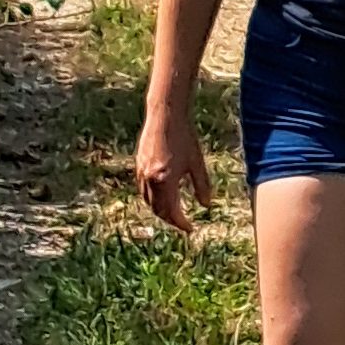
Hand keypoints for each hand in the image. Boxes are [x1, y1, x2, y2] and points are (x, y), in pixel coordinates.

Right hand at [136, 103, 213, 232]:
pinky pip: (143, 189)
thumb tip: (206, 205)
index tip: (190, 229)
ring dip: (160, 210)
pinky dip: (153, 198)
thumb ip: (202, 186)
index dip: (180, 223)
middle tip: (182, 223)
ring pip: (148, 201)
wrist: (165, 115)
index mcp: (165, 181)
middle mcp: (150, 179)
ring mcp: (141, 172)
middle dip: (170, 219)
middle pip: (157, 209)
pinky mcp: (138, 165)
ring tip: (173, 212)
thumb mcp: (196, 163)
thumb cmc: (184, 137)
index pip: (171, 212)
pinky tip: (162, 195)